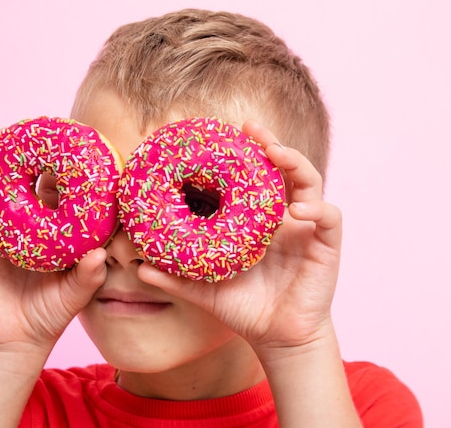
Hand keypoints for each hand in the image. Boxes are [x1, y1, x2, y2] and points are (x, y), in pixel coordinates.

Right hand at [0, 142, 106, 355]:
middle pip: (12, 187)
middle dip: (15, 161)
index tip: (63, 147)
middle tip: (18, 134)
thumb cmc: (48, 314)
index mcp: (42, 232)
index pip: (49, 194)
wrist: (15, 343)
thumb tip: (101, 255)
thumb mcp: (74, 295)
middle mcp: (14, 228)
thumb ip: (88, 277)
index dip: (56, 173)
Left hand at [137, 120, 341, 354]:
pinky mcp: (326, 244)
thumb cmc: (243, 307)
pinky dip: (318, 209)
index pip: (253, 177)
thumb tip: (138, 267)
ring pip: (309, 181)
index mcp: (257, 219)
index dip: (242, 155)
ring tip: (276, 154)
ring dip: (295, 163)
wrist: (276, 337)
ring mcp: (306, 227)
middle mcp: (283, 216)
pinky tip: (298, 212)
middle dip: (269, 143)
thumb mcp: (205, 287)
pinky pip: (329, 217)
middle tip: (250, 129)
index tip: (223, 135)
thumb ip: (176, 276)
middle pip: (283, 168)